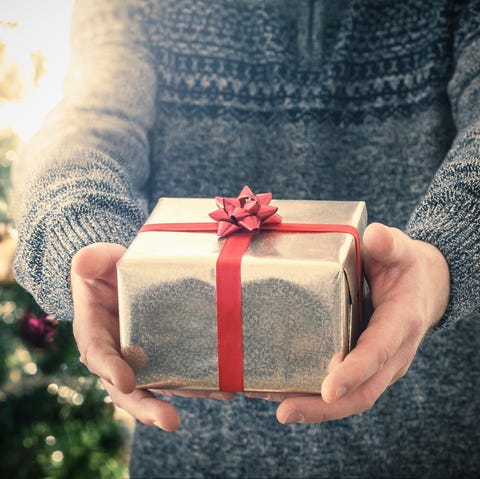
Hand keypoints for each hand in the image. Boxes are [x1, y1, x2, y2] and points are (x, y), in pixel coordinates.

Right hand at [71, 243, 232, 431]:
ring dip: (188, 395)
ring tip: (219, 396)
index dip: (110, 370)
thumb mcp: (96, 262)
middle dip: (147, 407)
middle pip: (128, 390)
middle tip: (169, 421)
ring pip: (162, 385)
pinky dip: (202, 380)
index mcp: (96, 335)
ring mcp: (144, 358)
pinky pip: (182, 371)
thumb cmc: (104, 271)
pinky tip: (228, 383)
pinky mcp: (166, 354)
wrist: (122, 277)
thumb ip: (91, 261)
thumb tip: (84, 261)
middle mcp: (119, 355)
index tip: (127, 383)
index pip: (99, 356)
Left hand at [271, 222, 449, 423]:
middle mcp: (392, 354)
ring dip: (314, 408)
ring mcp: (379, 365)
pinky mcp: (365, 366)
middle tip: (285, 412)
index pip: (377, 353)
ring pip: (351, 398)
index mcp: (400, 324)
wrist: (423, 288)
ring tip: (275, 407)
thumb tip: (377, 238)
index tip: (328, 389)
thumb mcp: (402, 252)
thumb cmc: (407, 269)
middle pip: (362, 393)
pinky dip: (316, 396)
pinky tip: (284, 393)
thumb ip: (390, 245)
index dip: (354, 372)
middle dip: (324, 407)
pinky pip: (343, 389)